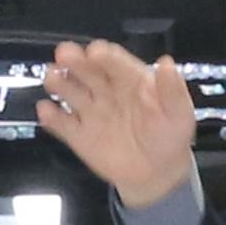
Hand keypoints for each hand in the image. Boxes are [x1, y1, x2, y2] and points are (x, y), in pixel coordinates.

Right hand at [37, 39, 200, 210]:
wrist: (157, 173)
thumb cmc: (169, 136)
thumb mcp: (179, 113)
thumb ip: (172, 90)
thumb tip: (167, 64)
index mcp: (131, 80)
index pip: (116, 63)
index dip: (105, 56)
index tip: (96, 51)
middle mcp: (106, 91)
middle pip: (88, 71)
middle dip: (76, 61)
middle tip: (65, 54)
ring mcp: (91, 112)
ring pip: (71, 92)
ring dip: (60, 83)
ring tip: (52, 77)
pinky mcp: (79, 135)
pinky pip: (62, 124)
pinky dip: (52, 117)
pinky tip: (46, 110)